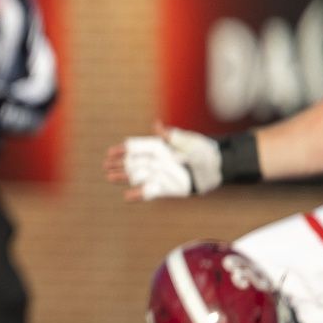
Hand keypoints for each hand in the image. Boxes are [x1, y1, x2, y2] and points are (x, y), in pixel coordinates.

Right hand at [106, 126, 221, 200]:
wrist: (217, 168)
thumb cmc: (204, 151)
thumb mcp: (188, 141)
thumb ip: (172, 137)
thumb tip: (156, 125)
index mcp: (160, 147)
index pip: (137, 147)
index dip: (124, 150)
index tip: (111, 152)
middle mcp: (157, 161)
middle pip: (133, 163)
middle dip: (119, 164)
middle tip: (106, 166)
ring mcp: (159, 175)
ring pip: (137, 176)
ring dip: (123, 177)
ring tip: (110, 177)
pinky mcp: (165, 189)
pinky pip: (149, 192)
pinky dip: (139, 195)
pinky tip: (127, 196)